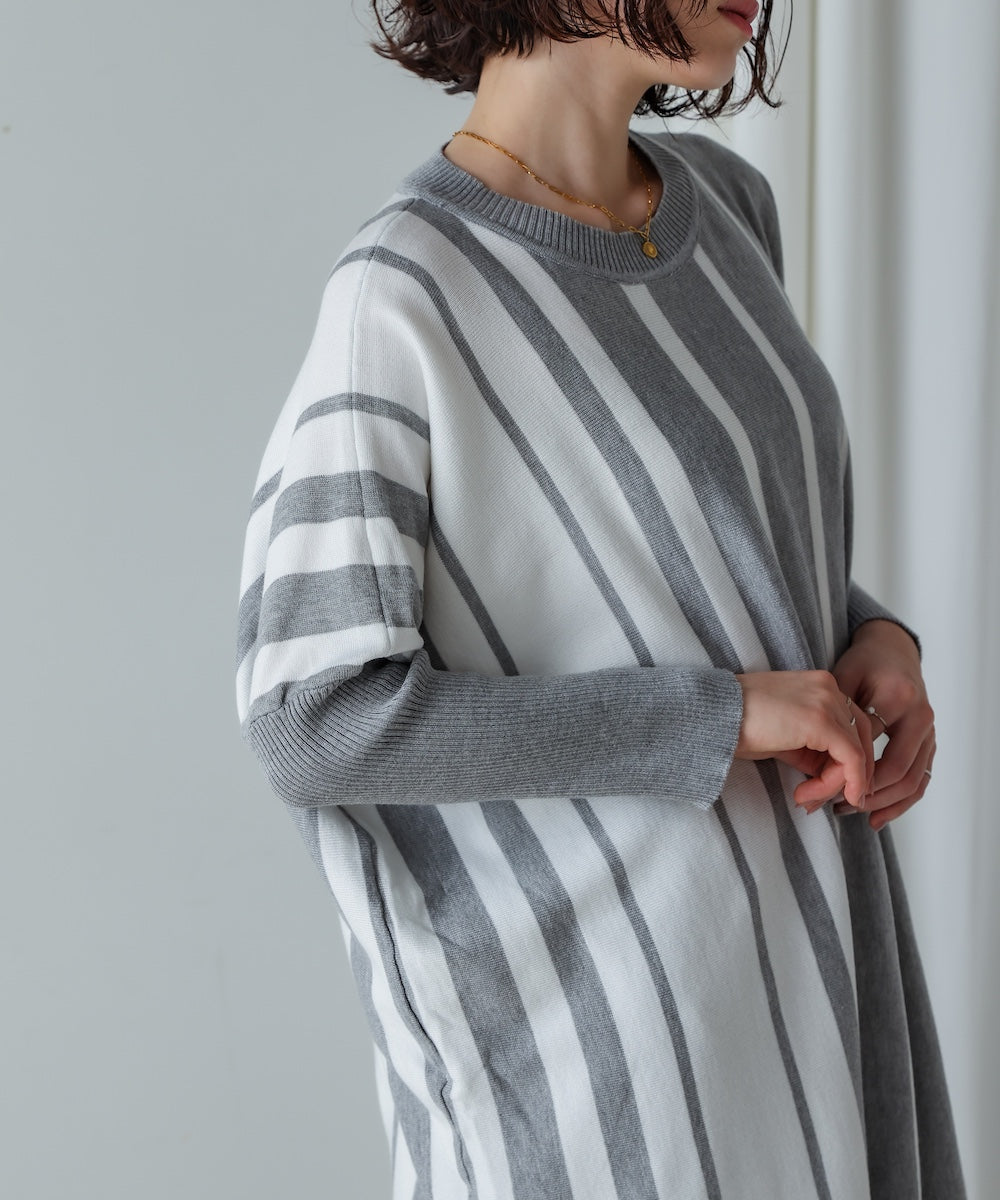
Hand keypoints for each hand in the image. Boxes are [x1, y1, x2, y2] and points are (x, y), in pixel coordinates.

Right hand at [734, 669, 875, 810]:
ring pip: (856, 753)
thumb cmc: (738, 724)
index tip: (829, 786)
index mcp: (820, 684)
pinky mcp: (821, 722)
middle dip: (849, 774)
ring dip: (835, 784)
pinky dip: (846, 782)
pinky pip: (850, 760)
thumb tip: (833, 776)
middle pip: (861, 738)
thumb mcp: (785, 735)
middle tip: (822, 799)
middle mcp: (829, 687)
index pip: (852, 725)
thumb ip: (813, 749)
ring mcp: (827, 702)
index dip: (848, 760)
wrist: (711, 716)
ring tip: (803, 798)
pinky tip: (823, 796)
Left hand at [830, 619, 935, 830]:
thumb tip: (818, 761)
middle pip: (895, 770)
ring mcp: (930, 732)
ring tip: (851, 813)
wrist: (894, 652)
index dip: (842, 770)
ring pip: (912, 781)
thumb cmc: (864, 664)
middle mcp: (920, 716)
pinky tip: (876, 818)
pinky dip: (900, 803)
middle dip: (864, 793)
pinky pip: (921, 781)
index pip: (868, 746)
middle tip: (835, 806)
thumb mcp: (843, 678)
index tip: (818, 787)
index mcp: (897, 697)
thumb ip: (836, 715)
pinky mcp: (930, 743)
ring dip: (882, 804)